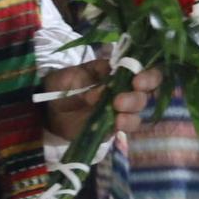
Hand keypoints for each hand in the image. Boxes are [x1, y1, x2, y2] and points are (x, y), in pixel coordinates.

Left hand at [43, 60, 166, 140]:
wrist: (47, 106)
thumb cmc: (66, 84)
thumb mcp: (81, 70)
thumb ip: (99, 69)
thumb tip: (115, 72)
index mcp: (123, 76)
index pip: (148, 74)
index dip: (150, 76)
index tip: (139, 79)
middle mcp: (127, 94)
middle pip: (145, 96)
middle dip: (137, 96)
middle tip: (121, 97)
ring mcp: (120, 113)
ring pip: (138, 113)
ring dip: (132, 109)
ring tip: (117, 106)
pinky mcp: (111, 129)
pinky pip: (125, 128)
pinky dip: (124, 124)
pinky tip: (117, 121)